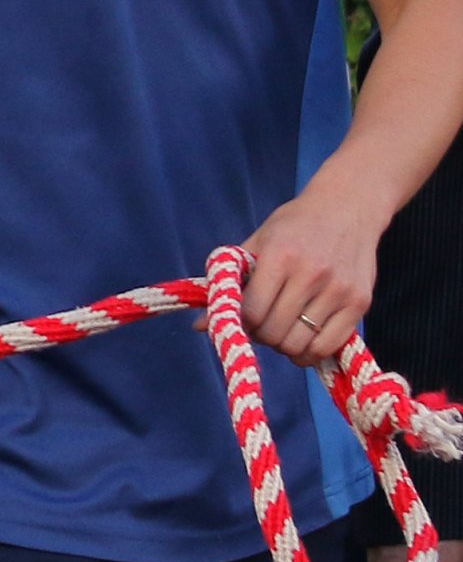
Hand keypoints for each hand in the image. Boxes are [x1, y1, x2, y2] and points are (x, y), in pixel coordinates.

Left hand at [241, 172, 386, 366]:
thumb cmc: (295, 225)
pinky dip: (311, 353)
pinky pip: (329, 347)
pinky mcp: (361, 303)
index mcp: (280, 256)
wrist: (348, 208)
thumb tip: (200, 326)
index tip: (242, 319)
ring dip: (285, 347)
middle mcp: (311, 274)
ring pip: (300, 345)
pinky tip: (304, 339)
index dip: (241, 323)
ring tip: (283, 331)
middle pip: (274, 332)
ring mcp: (339, 291)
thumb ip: (229, 283)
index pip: (251, 311)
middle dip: (261, 336)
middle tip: (262, 326)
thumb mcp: (258, 242)